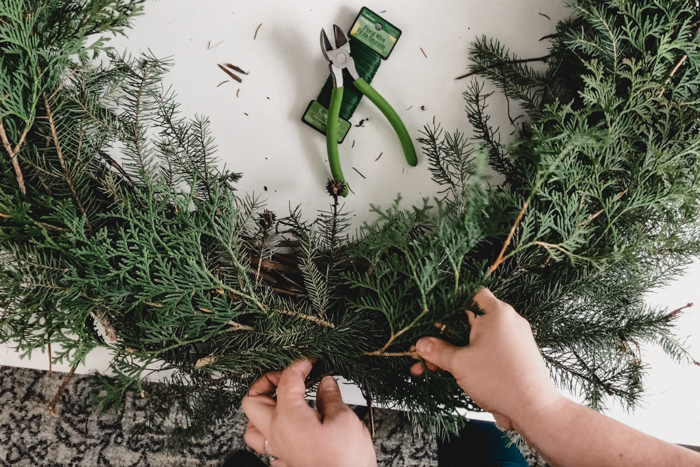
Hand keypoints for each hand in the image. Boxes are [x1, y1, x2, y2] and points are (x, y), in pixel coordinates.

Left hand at [241, 360, 376, 466]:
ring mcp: (278, 452)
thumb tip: (326, 384)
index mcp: (288, 416)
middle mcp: (277, 434)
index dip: (298, 366)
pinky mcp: (286, 464)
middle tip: (287, 378)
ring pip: (252, 428)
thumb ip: (331, 398)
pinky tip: (288, 430)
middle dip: (266, 383)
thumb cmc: (344, 461)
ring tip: (278, 402)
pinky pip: (266, 447)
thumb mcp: (344, 419)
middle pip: (252, 400)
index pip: (286, 380)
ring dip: (261, 411)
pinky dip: (272, 433)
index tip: (309, 364)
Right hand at [411, 288, 561, 430]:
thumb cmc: (502, 381)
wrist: (533, 410)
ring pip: (474, 338)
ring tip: (432, 365)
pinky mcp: (512, 356)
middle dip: (443, 335)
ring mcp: (511, 339)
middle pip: (467, 319)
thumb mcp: (461, 363)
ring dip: (453, 349)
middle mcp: (506, 321)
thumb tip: (422, 344)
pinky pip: (485, 350)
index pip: (468, 294)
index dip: (447, 304)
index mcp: (496, 313)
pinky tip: (449, 371)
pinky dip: (468, 357)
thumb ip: (438, 351)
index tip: (430, 317)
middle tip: (425, 347)